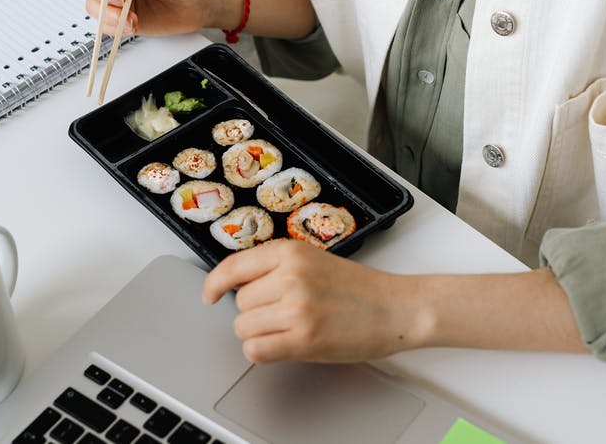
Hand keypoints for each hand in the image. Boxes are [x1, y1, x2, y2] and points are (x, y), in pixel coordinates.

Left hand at [201, 240, 424, 363]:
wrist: (396, 308)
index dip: (215, 284)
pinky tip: (284, 345)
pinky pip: (256, 351)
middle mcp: (290, 277)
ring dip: (260, 333)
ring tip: (290, 328)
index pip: (233, 267)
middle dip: (255, 312)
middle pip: (239, 303)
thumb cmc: (358, 288)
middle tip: (285, 312)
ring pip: (244, 328)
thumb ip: (276, 268)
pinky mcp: (304, 339)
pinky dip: (263, 352)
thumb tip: (236, 286)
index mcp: (291, 252)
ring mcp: (297, 308)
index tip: (209, 295)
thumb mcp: (314, 261)